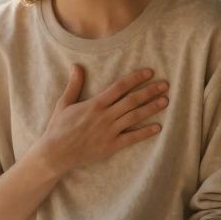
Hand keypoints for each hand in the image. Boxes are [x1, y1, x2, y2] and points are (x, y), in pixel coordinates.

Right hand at [35, 64, 168, 175]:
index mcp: (95, 104)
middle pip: (132, 100)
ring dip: (151, 108)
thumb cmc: (58, 128)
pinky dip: (145, 133)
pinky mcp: (110, 146)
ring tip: (165, 101)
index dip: (135, 78)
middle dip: (149, 91)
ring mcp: (109, 131)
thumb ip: (74, 85)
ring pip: (134, 116)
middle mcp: (104, 116)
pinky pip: (131, 138)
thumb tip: (76, 66)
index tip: (149, 72)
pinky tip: (158, 127)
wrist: (55, 153)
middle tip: (165, 84)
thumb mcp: (64, 104)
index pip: (119, 87)